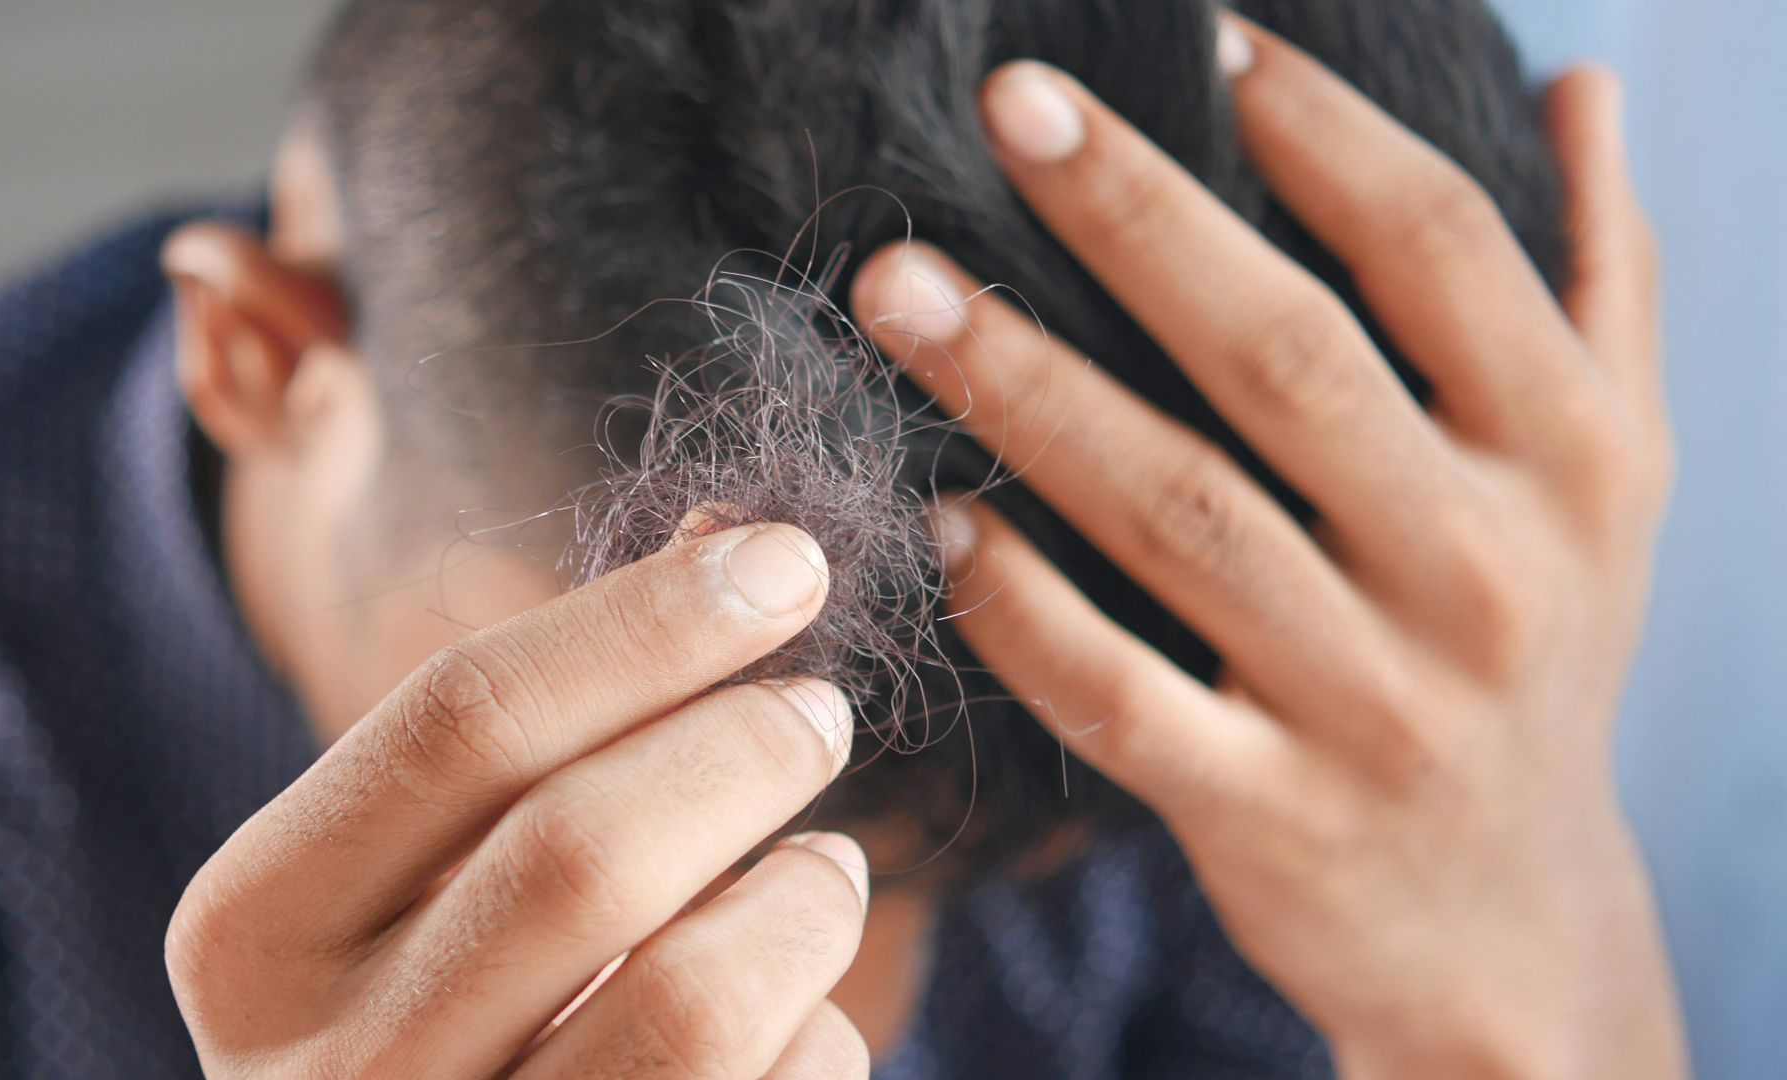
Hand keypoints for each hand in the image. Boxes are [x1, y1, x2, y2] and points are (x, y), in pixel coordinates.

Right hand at [166, 524, 871, 1077]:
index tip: (783, 562)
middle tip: (816, 712)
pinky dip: (815, 1027)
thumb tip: (735, 545)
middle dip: (741, 748)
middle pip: (584, 852)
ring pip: (694, 998)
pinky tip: (787, 1009)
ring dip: (803, 900)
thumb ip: (546, 724)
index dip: (649, 624)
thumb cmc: (449, 995)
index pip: (463, 720)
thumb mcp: (428, 869)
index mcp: (256, 933)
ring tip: (823, 868)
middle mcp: (327, 1075)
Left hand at [852, 20, 1681, 1079]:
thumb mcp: (1612, 477)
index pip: (1441, 251)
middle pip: (1287, 357)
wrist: (1511, 925)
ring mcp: (1372, 703)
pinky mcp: (1268, 813)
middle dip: (1133, 217)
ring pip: (1178, 513)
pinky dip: (1021, 608)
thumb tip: (1586, 87)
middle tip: (1004, 105)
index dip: (1320, 131)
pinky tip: (939, 520)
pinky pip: (1121, 697)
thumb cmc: (1538, 653)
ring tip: (898, 289)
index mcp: (1569, 458)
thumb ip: (1602, 282)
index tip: (1203, 39)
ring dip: (1026, 388)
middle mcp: (1482, 571)